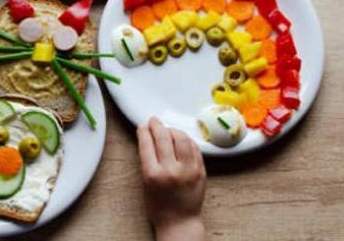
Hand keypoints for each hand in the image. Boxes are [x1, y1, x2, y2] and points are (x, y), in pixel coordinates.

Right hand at [137, 117, 205, 240]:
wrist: (179, 222)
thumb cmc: (160, 206)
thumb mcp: (145, 183)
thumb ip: (148, 161)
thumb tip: (148, 139)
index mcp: (153, 174)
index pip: (147, 144)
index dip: (144, 131)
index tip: (142, 126)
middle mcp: (171, 171)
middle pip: (163, 138)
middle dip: (156, 126)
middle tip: (154, 121)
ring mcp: (188, 170)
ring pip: (182, 139)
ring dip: (173, 130)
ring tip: (168, 130)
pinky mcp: (200, 171)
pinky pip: (194, 148)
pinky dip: (186, 141)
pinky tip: (181, 140)